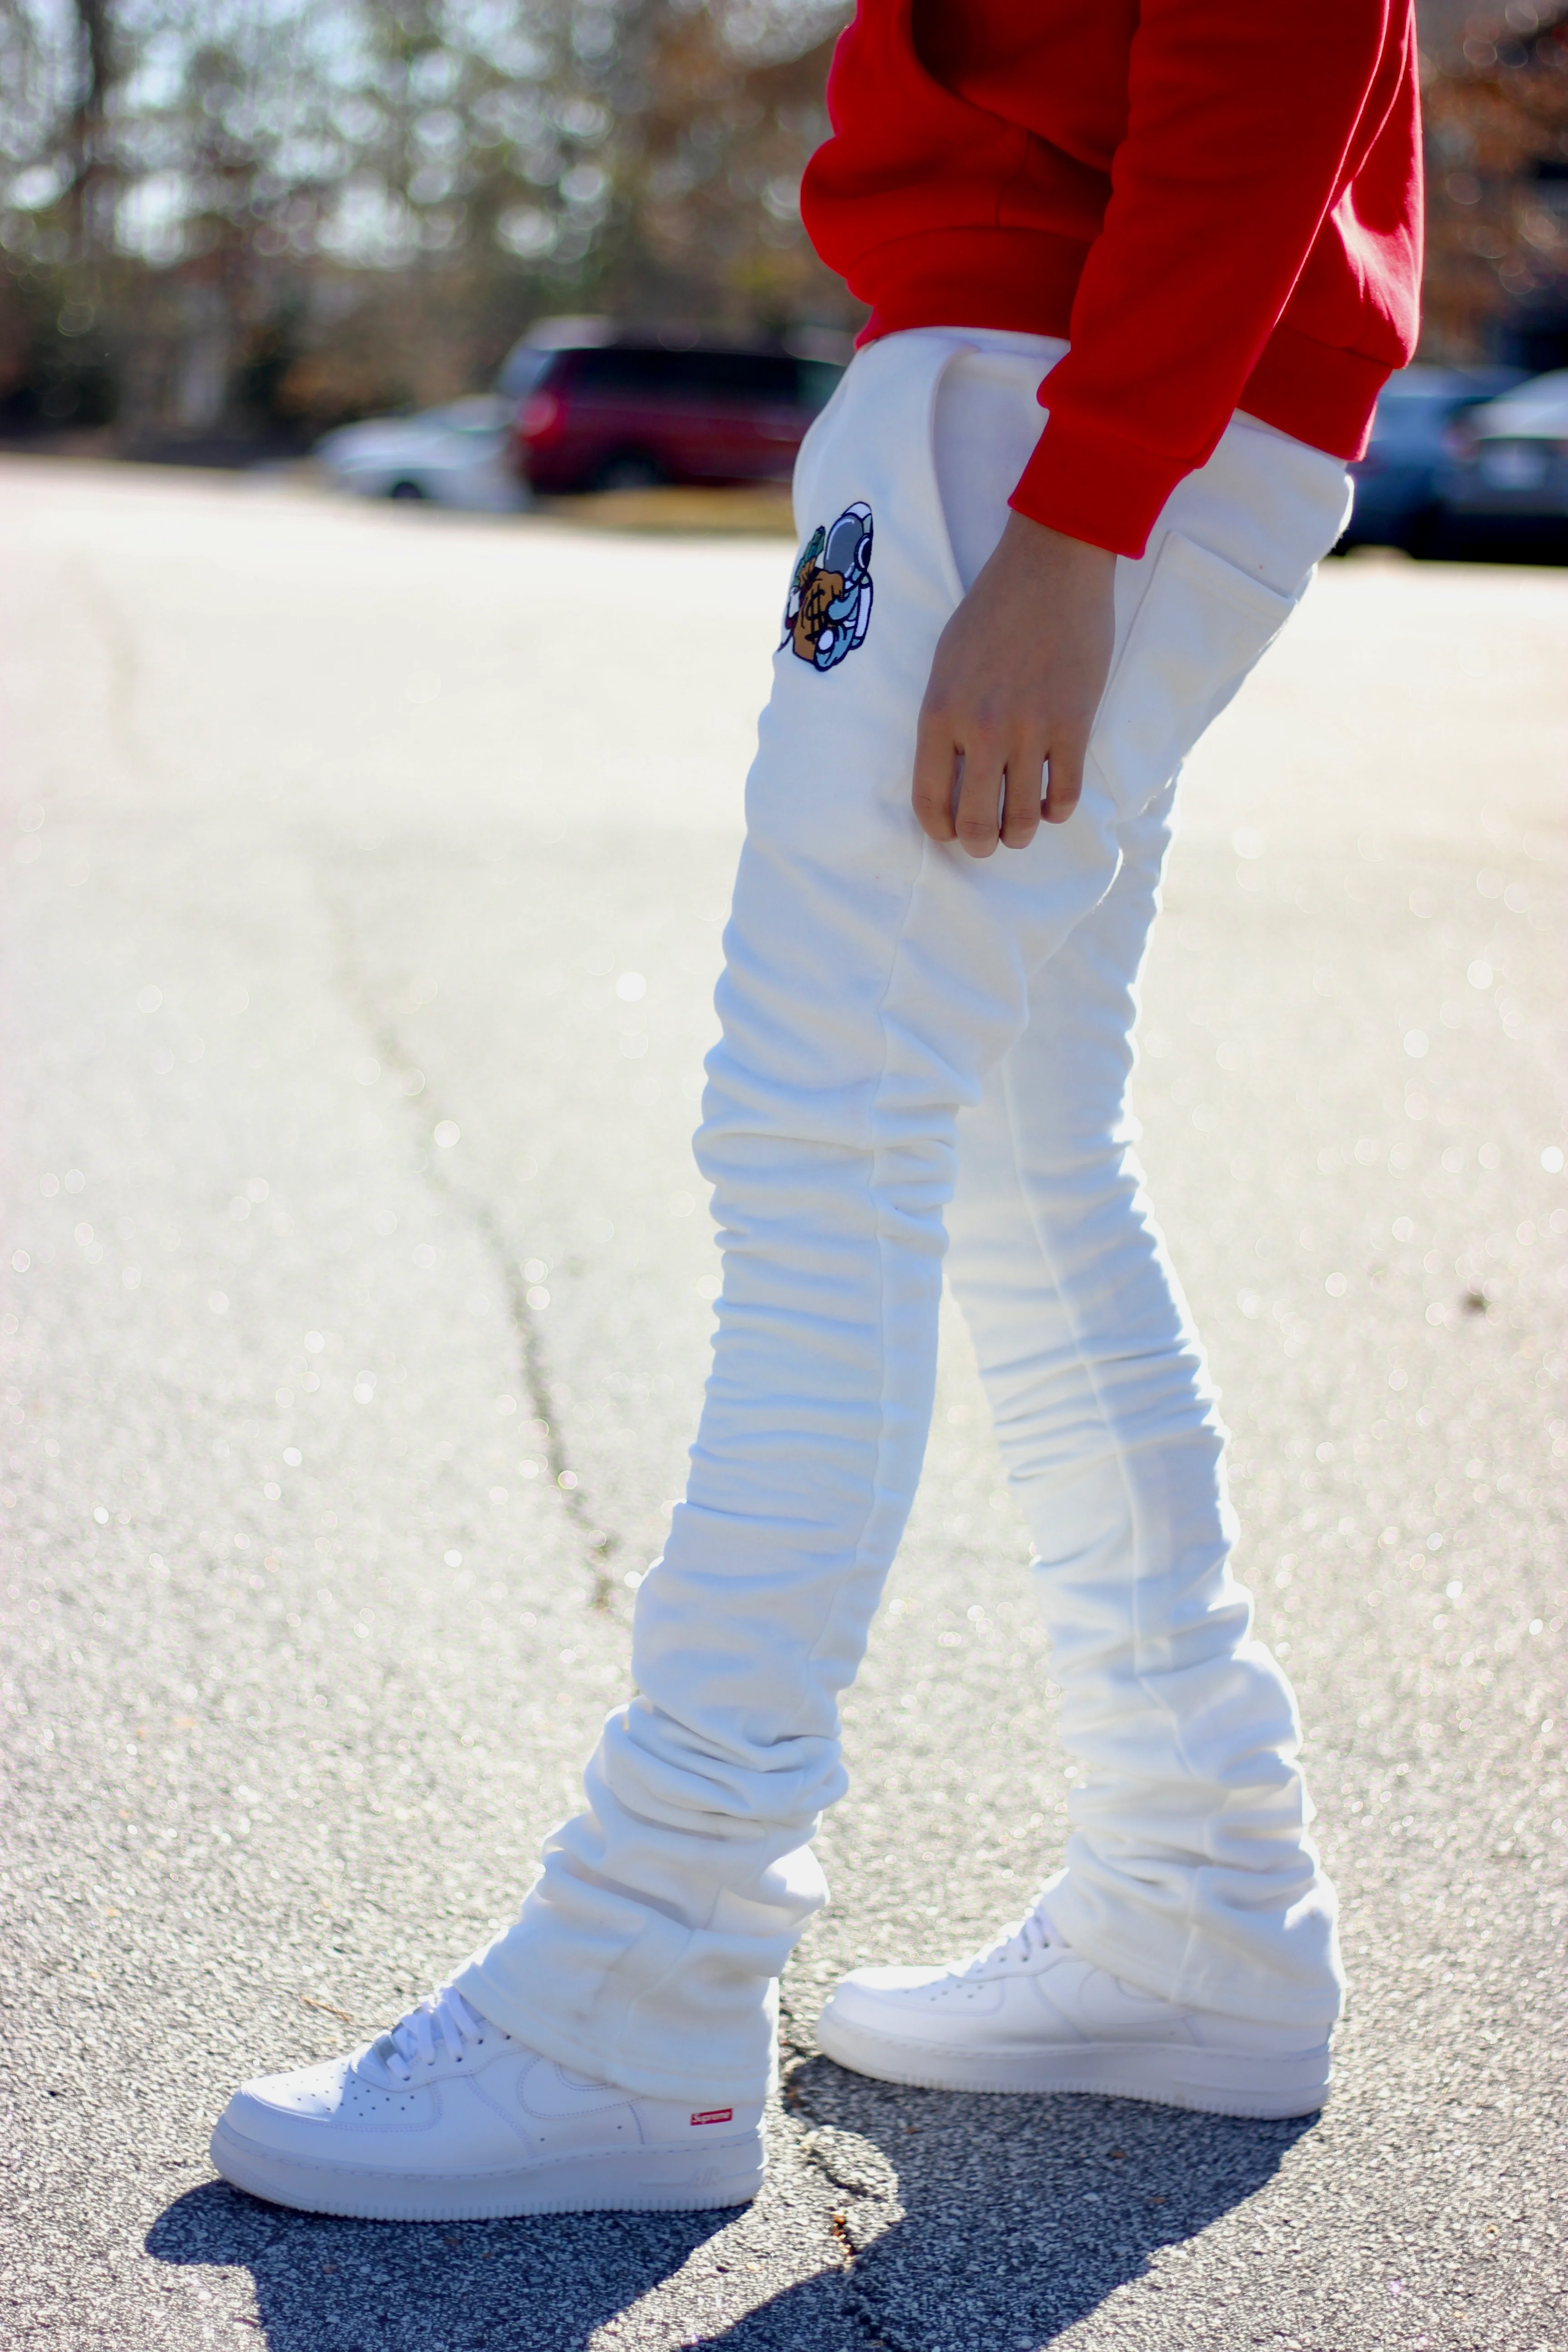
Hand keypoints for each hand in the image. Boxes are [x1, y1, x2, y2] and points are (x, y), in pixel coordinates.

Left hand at [912, 513, 1115, 856]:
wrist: (1051, 565)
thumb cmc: (993, 609)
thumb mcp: (946, 662)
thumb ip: (946, 719)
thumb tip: (952, 773)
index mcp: (939, 713)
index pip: (930, 801)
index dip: (939, 830)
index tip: (949, 832)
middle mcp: (981, 730)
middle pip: (977, 824)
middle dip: (981, 845)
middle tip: (987, 842)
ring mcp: (1030, 730)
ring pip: (1023, 821)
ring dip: (1020, 833)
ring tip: (1021, 825)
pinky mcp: (1074, 725)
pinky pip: (1065, 796)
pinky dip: (1057, 810)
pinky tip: (1051, 801)